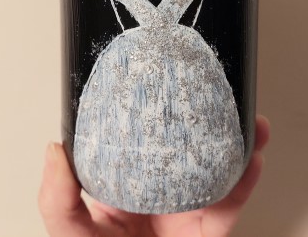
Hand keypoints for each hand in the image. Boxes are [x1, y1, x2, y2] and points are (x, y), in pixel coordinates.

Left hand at [38, 115, 269, 236]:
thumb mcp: (72, 232)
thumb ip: (58, 198)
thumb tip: (54, 149)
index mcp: (126, 184)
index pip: (142, 141)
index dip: (156, 114)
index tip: (164, 86)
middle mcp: (160, 190)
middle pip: (190, 148)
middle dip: (210, 121)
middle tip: (220, 93)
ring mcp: (187, 208)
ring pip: (219, 169)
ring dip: (239, 143)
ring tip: (249, 120)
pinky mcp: (208, 230)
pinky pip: (231, 204)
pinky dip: (246, 180)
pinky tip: (253, 157)